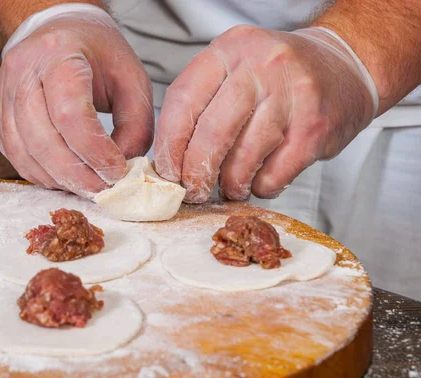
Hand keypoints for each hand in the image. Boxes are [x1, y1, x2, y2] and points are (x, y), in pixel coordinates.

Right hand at [0, 6, 153, 197]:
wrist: (59, 34)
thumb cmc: (98, 55)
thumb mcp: (132, 80)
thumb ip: (135, 125)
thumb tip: (122, 169)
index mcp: (58, 54)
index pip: (69, 114)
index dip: (94, 151)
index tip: (117, 171)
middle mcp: (22, 73)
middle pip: (42, 140)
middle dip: (77, 175)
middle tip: (105, 190)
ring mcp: (4, 96)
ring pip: (25, 154)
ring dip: (60, 180)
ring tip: (90, 186)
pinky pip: (17, 158)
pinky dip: (43, 176)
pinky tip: (67, 177)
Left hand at [154, 25, 377, 202]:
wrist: (345, 66)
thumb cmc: (279, 76)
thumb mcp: (236, 68)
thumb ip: (203, 102)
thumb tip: (171, 159)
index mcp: (230, 50)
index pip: (183, 100)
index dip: (170, 143)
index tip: (167, 171)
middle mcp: (260, 67)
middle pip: (212, 133)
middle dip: (196, 173)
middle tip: (193, 191)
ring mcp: (292, 95)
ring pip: (243, 158)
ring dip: (230, 184)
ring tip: (230, 188)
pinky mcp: (315, 128)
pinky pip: (274, 173)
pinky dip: (261, 187)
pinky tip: (260, 182)